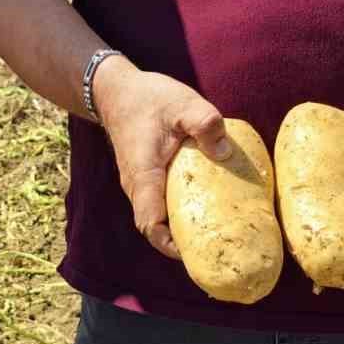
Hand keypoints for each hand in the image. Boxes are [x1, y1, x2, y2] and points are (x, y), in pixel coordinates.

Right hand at [93, 60, 229, 259]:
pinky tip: (206, 205)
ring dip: (181, 227)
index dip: (170, 245)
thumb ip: (204, 123)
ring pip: (158, 217)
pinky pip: (160, 204)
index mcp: (144, 175)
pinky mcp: (146, 178)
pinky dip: (179, 211)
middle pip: (156, 228)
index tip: (197, 253)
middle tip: (219, 246)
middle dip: (183, 243)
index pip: (150, 224)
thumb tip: (226, 153)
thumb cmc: (149, 98)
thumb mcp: (182, 104)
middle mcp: (137, 186)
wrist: (117, 91)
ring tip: (217, 230)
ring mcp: (140, 184)